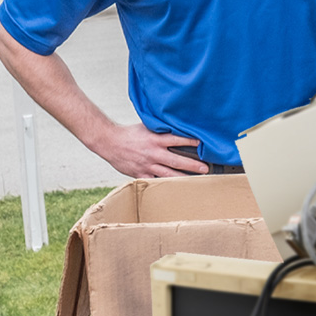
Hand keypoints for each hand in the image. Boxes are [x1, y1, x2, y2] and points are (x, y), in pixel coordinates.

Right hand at [93, 123, 209, 177]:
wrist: (109, 142)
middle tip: (206, 168)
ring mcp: (147, 165)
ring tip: (196, 181)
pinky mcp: (140, 174)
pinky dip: (165, 186)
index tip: (203, 143)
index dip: (190, 141)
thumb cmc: (130, 134)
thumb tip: (177, 126)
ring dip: (183, 178)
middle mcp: (153, 153)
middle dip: (192, 165)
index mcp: (155, 139)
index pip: (176, 139)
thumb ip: (162, 130)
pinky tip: (176, 189)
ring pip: (168, 174)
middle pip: (176, 160)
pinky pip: (155, 181)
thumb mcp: (148, 127)